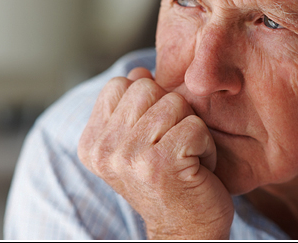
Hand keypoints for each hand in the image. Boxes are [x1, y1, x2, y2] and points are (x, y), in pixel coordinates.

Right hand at [78, 67, 233, 238]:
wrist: (182, 231)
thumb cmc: (164, 182)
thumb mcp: (136, 143)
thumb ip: (130, 107)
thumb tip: (139, 70)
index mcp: (92, 141)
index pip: (119, 84)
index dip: (147, 102)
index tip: (152, 136)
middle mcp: (104, 148)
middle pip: (148, 87)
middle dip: (170, 112)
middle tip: (171, 146)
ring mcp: (130, 155)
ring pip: (175, 103)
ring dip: (190, 129)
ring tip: (183, 158)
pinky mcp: (161, 163)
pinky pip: (195, 126)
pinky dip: (205, 146)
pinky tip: (196, 168)